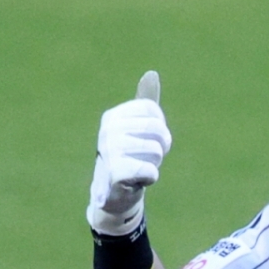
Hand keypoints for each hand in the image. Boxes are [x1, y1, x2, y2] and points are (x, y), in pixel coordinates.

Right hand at [87, 72, 170, 235]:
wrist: (113, 195)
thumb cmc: (128, 159)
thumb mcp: (135, 130)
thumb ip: (145, 106)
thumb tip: (152, 74)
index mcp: (113, 116)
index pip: (153, 112)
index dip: (160, 129)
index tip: (148, 141)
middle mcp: (108, 129)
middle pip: (158, 130)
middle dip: (160, 148)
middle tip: (146, 158)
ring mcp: (110, 149)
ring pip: (156, 151)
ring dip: (154, 165)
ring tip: (139, 169)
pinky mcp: (115, 171)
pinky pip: (151, 171)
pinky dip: (150, 179)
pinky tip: (137, 181)